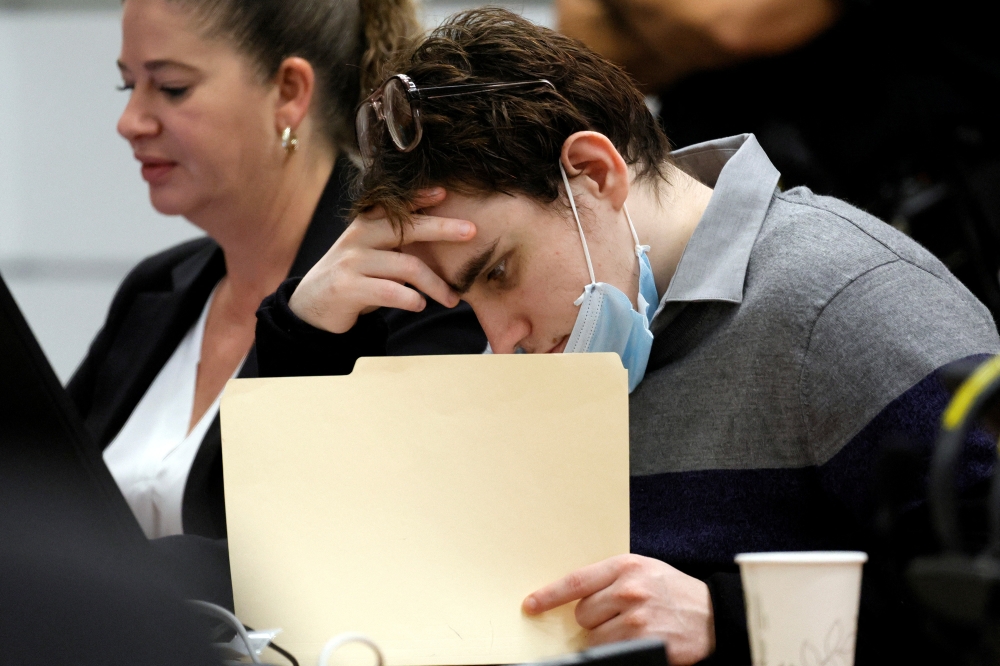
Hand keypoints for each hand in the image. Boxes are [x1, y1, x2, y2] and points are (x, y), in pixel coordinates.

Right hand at [289, 188, 475, 332]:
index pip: (396, 205)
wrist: (313, 304)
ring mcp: (352, 262)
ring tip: (452, 299)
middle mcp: (358, 237)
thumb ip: (396, 241)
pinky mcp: (348, 288)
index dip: (420, 197)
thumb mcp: (371, 252)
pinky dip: (411, 300)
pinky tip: (420, 305)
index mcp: (366, 225)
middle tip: (472, 231)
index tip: (445, 192)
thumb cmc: (355, 276)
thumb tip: (444, 232)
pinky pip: (390, 292)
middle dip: (443, 228)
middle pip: (407, 228)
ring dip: (436, 285)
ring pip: (407, 267)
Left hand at [523, 554, 714, 665]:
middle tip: (617, 614)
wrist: (713, 614)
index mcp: (626, 566)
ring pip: (593, 637)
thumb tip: (571, 596)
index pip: (575, 581)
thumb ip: (610, 578)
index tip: (530, 605)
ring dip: (604, 637)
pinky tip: (635, 641)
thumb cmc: (672, 590)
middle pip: (582, 613)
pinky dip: (616, 651)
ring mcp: (637, 619)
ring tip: (630, 628)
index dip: (548, 596)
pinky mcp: (646, 644)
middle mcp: (629, 590)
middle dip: (593, 618)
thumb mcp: (643, 569)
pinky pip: (610, 653)